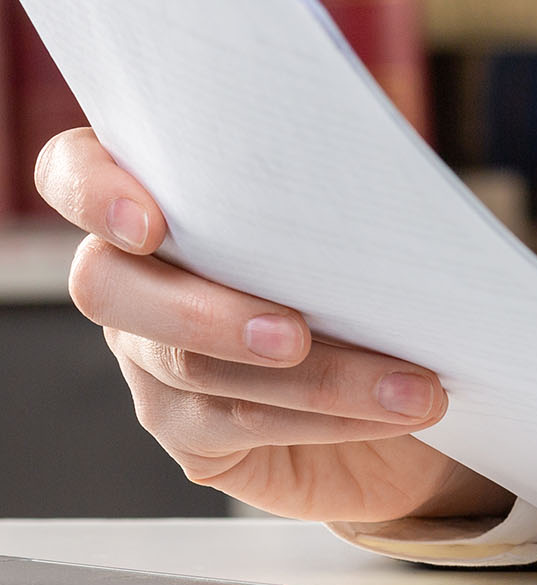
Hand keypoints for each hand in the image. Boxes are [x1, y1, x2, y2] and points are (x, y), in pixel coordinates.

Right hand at [34, 128, 512, 522]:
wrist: (414, 379)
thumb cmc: (379, 274)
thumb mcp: (368, 210)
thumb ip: (340, 171)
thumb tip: (376, 149)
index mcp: (163, 200)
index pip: (75, 173)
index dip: (91, 191)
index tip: (148, 224)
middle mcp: (138, 280)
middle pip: (109, 289)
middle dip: (206, 313)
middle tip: (295, 335)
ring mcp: (153, 362)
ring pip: (197, 368)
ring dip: (321, 379)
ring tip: (410, 386)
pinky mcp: (193, 435)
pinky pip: (242, 427)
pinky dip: (331, 418)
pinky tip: (395, 409)